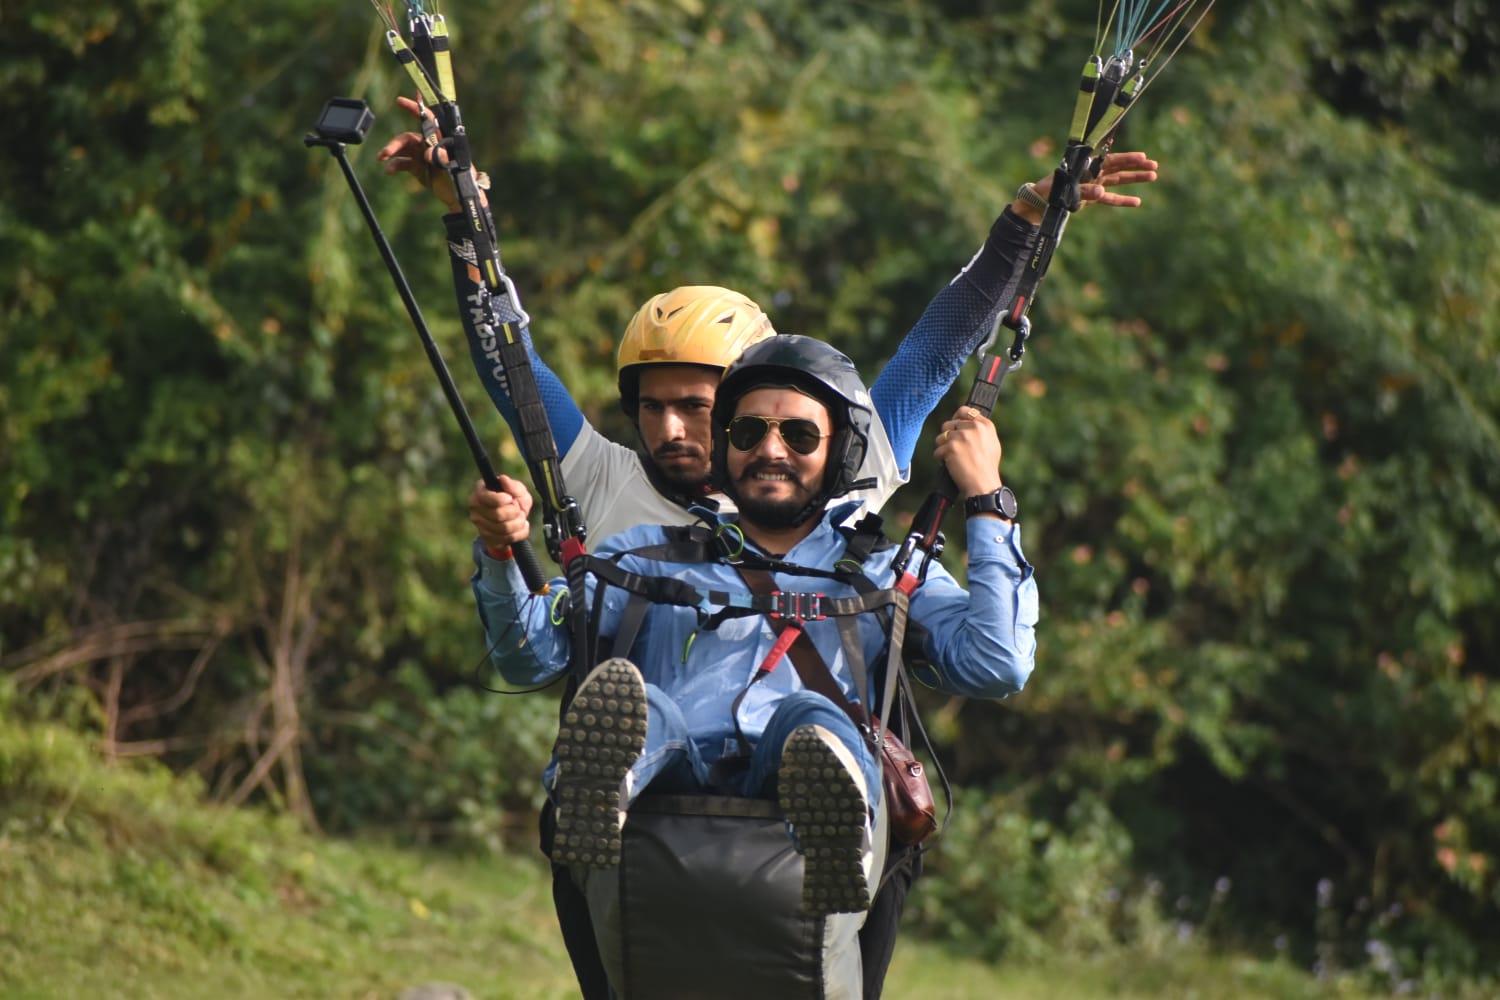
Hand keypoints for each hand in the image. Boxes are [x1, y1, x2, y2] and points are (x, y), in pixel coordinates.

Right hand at [374, 95, 461, 212]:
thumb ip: (442, 157)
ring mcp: (422, 156)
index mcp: (441, 139)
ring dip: (391, 152)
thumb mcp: (455, 167)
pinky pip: (403, 164)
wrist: (460, 198)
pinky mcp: (418, 168)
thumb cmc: (463, 179)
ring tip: (381, 158)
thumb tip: (427, 153)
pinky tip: (389, 171)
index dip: (415, 108)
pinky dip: (394, 166)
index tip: (400, 101)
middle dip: (396, 143)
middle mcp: (429, 145)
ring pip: (403, 150)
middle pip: (408, 138)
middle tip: (385, 152)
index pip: (427, 120)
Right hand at [468, 475, 533, 550]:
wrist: (514, 518)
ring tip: (521, 517)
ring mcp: (480, 526)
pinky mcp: (487, 539)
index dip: (500, 499)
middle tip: (518, 509)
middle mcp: (475, 510)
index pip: (485, 498)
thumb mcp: (518, 490)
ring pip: (504, 529)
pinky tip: (521, 527)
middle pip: (497, 515)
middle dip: (515, 512)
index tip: (510, 498)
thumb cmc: (514, 500)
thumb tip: (503, 479)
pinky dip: (520, 533)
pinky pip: (507, 539)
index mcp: (480, 492)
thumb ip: (513, 485)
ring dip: (519, 523)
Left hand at [933, 406, 1002, 498]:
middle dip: (948, 437)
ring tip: (952, 458)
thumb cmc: (987, 467)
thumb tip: (964, 422)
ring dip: (943, 448)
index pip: (964, 411)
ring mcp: (961, 437)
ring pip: (940, 437)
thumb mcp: (991, 443)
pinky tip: (950, 466)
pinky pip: (937, 451)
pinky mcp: (951, 447)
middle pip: (949, 424)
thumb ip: (979, 430)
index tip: (954, 427)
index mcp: (985, 425)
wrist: (983, 484)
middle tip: (954, 450)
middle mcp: (973, 427)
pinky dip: (941, 459)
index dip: (956, 418)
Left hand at [1013, 150, 1159, 222]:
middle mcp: (1092, 174)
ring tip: (1153, 177)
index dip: (1127, 159)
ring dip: (1134, 179)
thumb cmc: (1049, 191)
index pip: (1110, 161)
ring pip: (1118, 181)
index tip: (1143, 157)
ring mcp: (1093, 185)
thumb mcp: (1065, 190)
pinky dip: (1123, 200)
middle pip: (1118, 168)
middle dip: (1136, 166)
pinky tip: (1137, 202)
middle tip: (1154, 166)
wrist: (1038, 203)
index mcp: (1086, 167)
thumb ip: (1084, 191)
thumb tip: (1102, 193)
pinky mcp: (1091, 198)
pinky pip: (1110, 199)